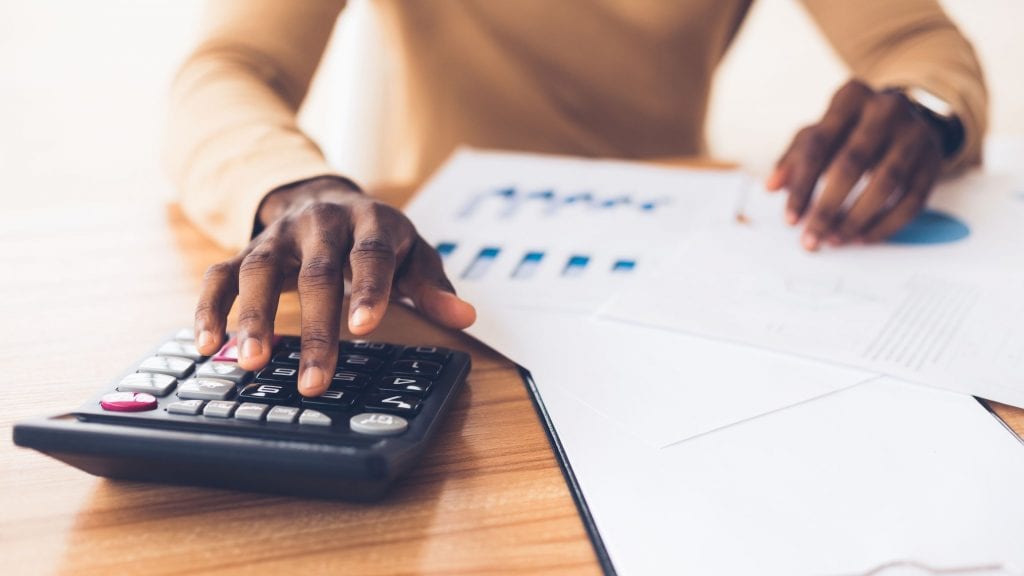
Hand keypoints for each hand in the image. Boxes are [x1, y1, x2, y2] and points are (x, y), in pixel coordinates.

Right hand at [192, 176, 475, 395]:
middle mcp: (321, 223)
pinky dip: (210, 306)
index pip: (369, 255)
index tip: (364, 327)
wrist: (325, 196)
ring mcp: (279, 236)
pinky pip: (221, 273)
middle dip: (315, 328)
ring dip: (253, 317)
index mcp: (370, 222)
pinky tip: (207, 344)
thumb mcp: (412, 254)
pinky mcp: (245, 249)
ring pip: (259, 270)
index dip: (368, 289)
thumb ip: (432, 286)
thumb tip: (465, 317)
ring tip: (251, 363)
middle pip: (317, 273)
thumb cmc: (376, 237)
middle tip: (313, 379)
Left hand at [766, 79, 944, 249]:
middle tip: (811, 239)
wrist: (910, 116)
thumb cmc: (851, 128)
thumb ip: (794, 157)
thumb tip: (771, 186)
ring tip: (835, 240)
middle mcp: (887, 109)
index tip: (790, 220)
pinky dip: (887, 224)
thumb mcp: (820, 132)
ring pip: (887, 183)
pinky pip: (913, 200)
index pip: (818, 145)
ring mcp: (915, 134)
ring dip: (857, 218)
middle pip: (852, 164)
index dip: (802, 186)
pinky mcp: (934, 161)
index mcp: (850, 97)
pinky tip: (863, 238)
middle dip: (827, 207)